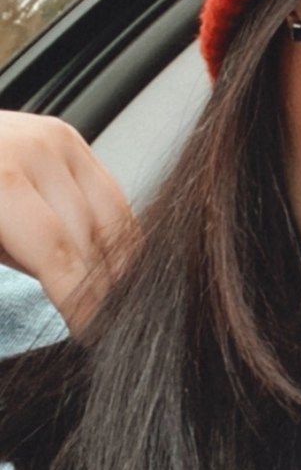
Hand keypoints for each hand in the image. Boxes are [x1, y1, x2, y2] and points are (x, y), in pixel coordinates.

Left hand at [0, 110, 138, 336]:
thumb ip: (12, 256)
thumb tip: (65, 299)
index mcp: (0, 177)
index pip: (54, 248)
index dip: (77, 295)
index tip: (90, 328)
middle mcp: (35, 151)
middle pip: (87, 233)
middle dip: (99, 284)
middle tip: (106, 319)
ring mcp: (59, 141)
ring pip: (110, 215)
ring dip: (117, 261)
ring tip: (116, 296)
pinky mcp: (73, 141)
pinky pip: (112, 194)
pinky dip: (119, 231)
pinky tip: (118, 261)